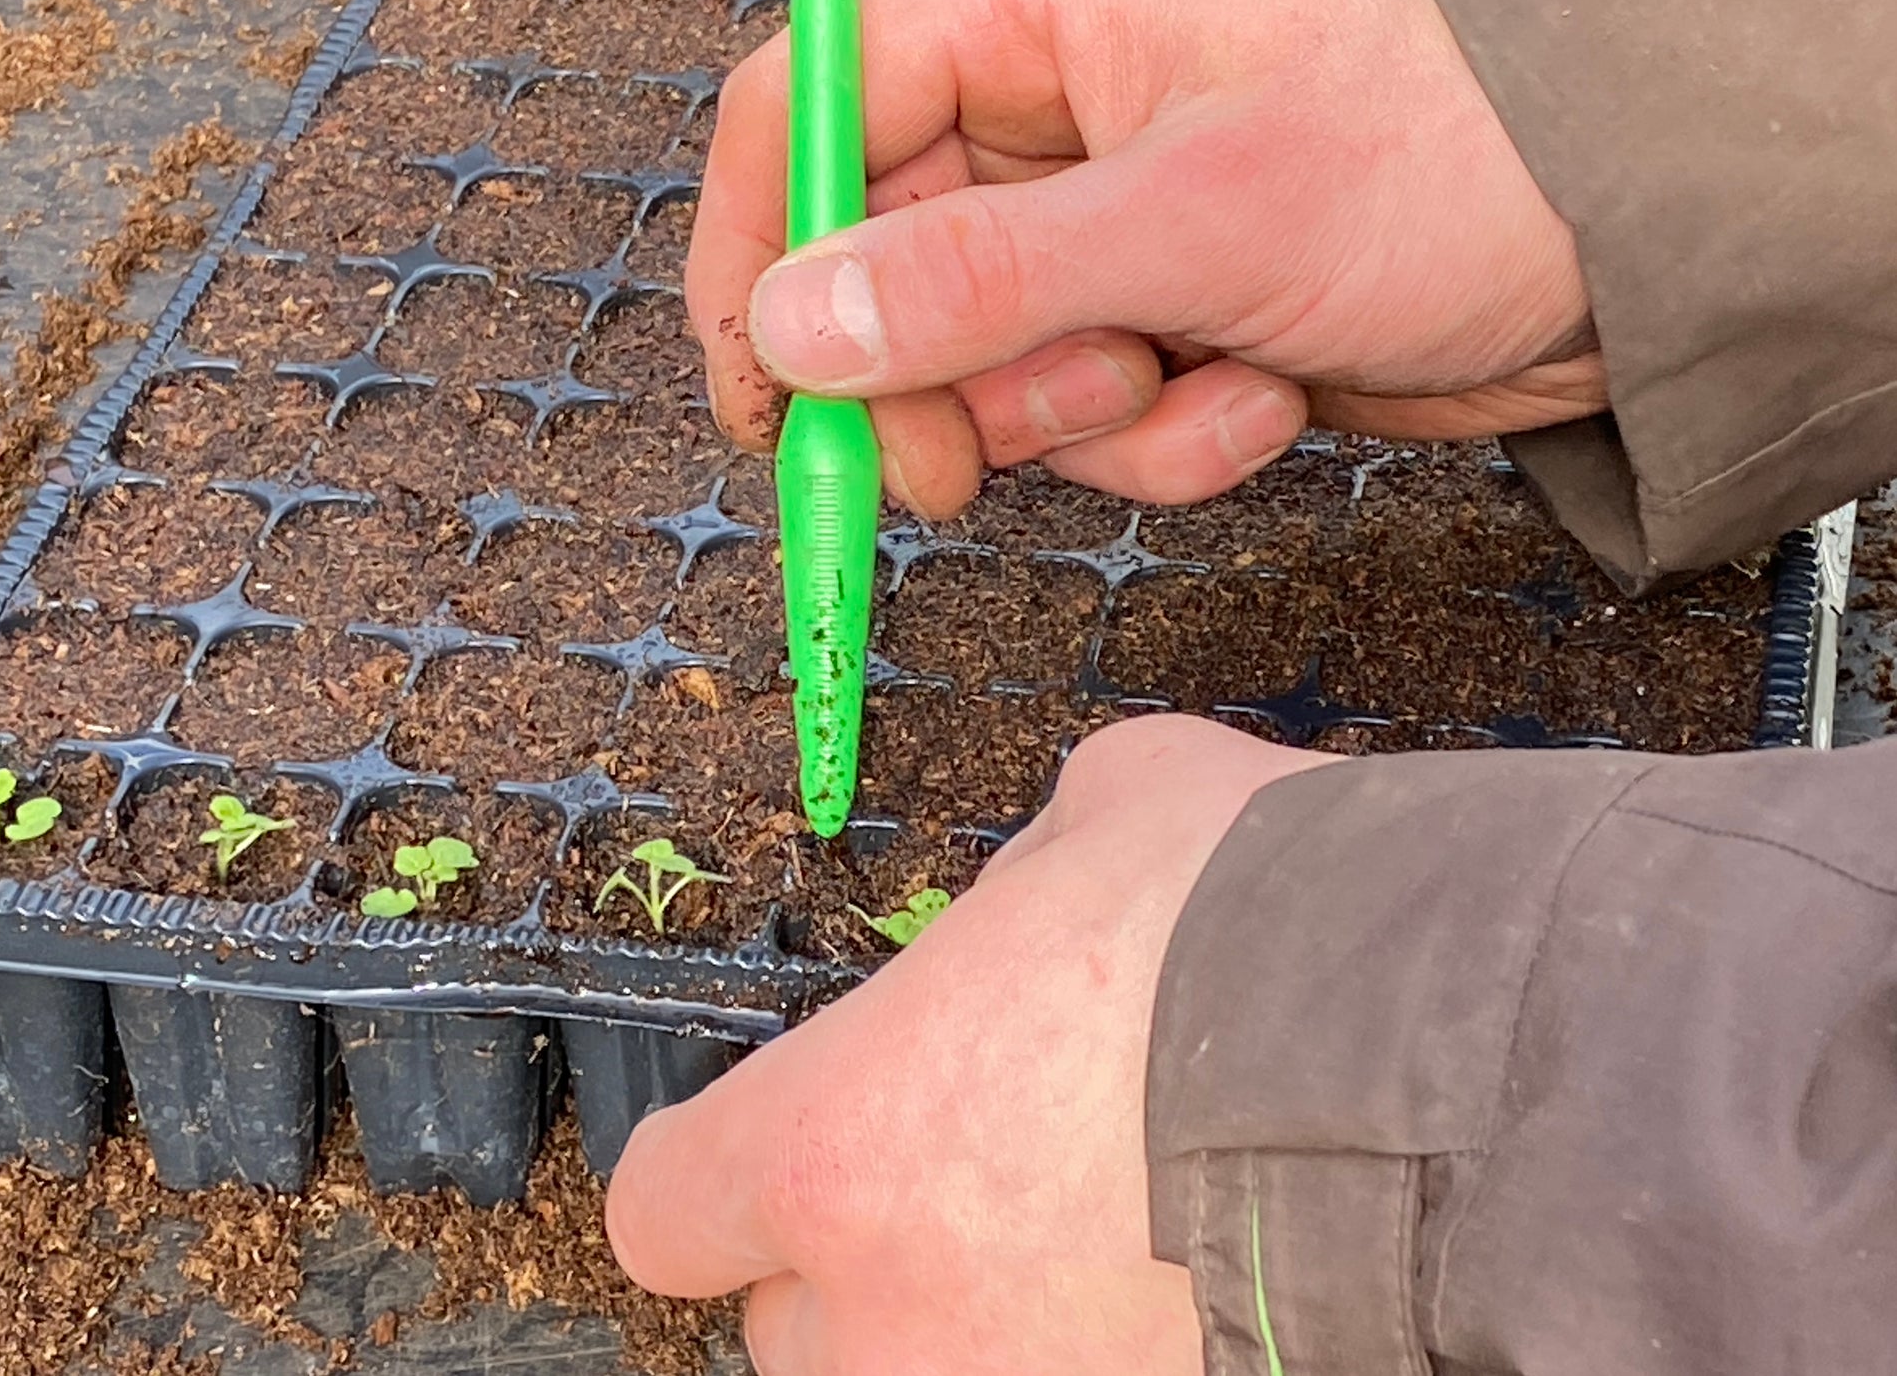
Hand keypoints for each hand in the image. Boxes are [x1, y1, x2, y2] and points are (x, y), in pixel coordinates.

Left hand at [606, 716, 1331, 1375]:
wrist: (1467, 1066)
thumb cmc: (1262, 919)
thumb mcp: (1110, 813)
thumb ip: (1022, 884)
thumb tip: (1038, 905)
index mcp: (839, 1147)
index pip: (668, 1211)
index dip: (712, 1172)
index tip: (760, 1148)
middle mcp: (899, 1322)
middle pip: (796, 1337)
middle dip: (860, 1266)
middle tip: (965, 1185)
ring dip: (970, 1326)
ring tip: (1082, 1245)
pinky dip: (1098, 1347)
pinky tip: (1188, 1276)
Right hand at [691, 0, 1604, 516]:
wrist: (1630, 242)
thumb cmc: (1455, 149)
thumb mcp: (1199, 211)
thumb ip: (982, 275)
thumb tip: (796, 325)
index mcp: (1033, 11)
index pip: (808, 112)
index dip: (757, 250)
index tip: (758, 392)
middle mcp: (1048, 119)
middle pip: (881, 269)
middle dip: (932, 384)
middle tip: (955, 469)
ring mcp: (1104, 232)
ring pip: (985, 368)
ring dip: (1076, 417)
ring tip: (1190, 376)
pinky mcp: (1160, 323)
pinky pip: (1090, 419)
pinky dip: (1166, 438)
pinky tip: (1262, 394)